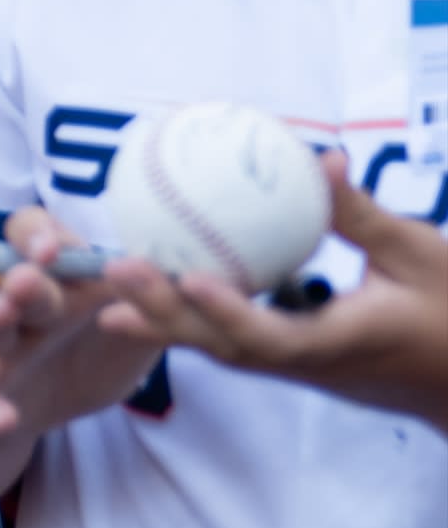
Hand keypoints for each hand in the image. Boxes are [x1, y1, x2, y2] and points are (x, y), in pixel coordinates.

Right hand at [0, 207, 161, 442]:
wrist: (24, 404)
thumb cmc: (81, 357)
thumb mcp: (125, 337)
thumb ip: (156, 314)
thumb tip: (198, 287)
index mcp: (59, 284)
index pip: (36, 237)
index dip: (40, 235)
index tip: (53, 250)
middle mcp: (21, 306)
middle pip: (19, 280)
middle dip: (28, 278)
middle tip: (32, 278)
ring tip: (0, 314)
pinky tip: (3, 419)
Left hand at [96, 156, 447, 430]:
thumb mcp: (420, 256)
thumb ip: (362, 217)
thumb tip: (321, 159)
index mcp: (342, 343)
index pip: (275, 338)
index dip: (229, 313)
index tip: (189, 279)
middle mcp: (310, 363)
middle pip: (226, 347)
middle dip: (166, 315)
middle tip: (117, 269)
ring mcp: (301, 368)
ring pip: (225, 349)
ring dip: (169, 321)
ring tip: (111, 291)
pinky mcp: (299, 362)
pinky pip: (239, 342)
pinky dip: (197, 318)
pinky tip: (161, 291)